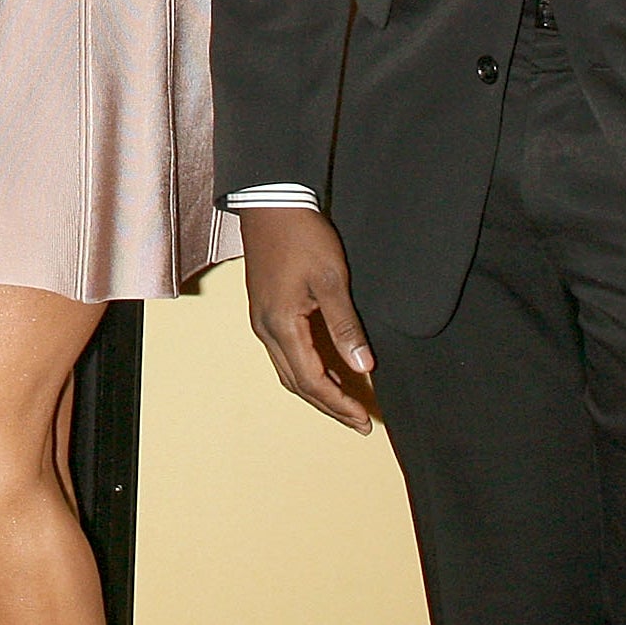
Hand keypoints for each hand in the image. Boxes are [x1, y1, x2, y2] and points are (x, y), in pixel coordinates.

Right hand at [239, 207, 374, 431]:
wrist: (270, 203)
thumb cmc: (301, 236)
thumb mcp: (330, 279)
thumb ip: (345, 325)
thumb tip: (363, 366)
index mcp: (281, 325)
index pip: (312, 380)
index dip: (339, 404)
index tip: (364, 419)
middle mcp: (265, 329)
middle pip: (297, 383)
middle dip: (329, 406)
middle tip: (359, 421)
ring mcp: (261, 320)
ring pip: (288, 371)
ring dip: (316, 390)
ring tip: (347, 402)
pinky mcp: (264, 309)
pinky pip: (284, 353)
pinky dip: (306, 369)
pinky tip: (327, 369)